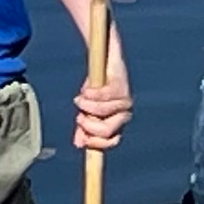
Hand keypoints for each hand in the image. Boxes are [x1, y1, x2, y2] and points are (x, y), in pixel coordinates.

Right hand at [72, 23, 130, 150]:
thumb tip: (79, 144)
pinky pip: (102, 96)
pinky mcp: (120, 85)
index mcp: (118, 122)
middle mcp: (124, 113)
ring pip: (102, 113)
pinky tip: (85, 90)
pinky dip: (89, 94)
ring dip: (86, 106)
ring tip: (80, 98)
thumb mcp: (87, 109)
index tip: (82, 140)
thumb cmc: (97, 87)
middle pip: (107, 131)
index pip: (112, 141)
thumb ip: (84, 126)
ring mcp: (124, 100)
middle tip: (79, 116)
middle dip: (88, 126)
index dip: (97, 144)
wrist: (103, 59)